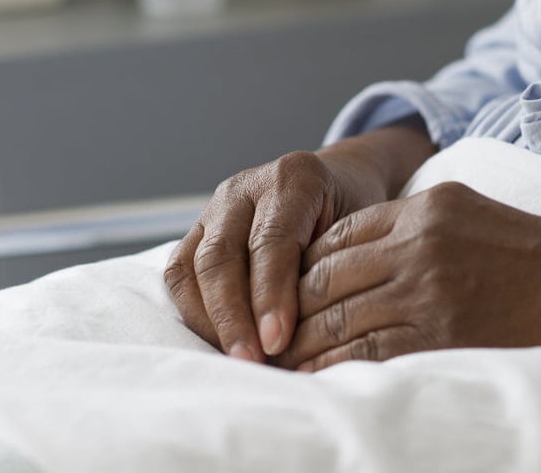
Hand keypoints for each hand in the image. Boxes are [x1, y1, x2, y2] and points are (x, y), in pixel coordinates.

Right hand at [163, 122, 435, 362]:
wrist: (341, 181)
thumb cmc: (356, 215)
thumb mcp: (360, 231)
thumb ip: (334, 270)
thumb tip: (312, 340)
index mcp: (293, 179)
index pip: (271, 241)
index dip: (271, 295)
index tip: (277, 342)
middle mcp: (245, 188)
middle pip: (222, 255)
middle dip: (233, 316)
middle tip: (253, 362)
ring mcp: (214, 208)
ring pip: (192, 266)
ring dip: (210, 320)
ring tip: (237, 361)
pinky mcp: (197, 232)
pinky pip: (180, 274)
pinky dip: (196, 313)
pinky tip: (221, 343)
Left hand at [276, 182, 540, 371]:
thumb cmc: (522, 246)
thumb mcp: (459, 208)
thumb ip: (400, 221)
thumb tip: (340, 249)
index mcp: (420, 211)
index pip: (335, 239)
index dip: (299, 268)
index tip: (280, 292)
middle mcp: (418, 248)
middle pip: (326, 280)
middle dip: (288, 309)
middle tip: (263, 332)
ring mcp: (430, 294)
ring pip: (340, 320)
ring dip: (302, 344)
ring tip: (278, 361)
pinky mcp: (444, 337)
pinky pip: (371, 354)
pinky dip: (335, 368)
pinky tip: (316, 377)